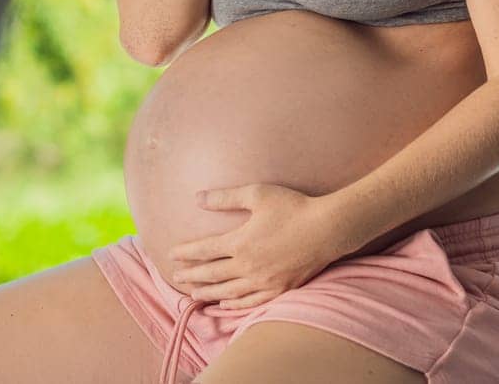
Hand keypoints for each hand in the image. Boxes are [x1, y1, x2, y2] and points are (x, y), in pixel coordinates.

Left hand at [167, 183, 343, 309]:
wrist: (327, 228)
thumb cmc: (292, 207)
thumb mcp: (256, 194)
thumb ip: (225, 197)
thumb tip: (197, 198)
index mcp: (240, 242)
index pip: (204, 251)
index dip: (185, 253)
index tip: (171, 254)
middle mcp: (248, 266)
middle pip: (212, 274)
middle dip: (191, 275)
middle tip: (175, 277)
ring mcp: (264, 281)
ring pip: (228, 292)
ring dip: (208, 293)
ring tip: (194, 294)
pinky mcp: (280, 289)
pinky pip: (251, 301)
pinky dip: (234, 304)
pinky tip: (225, 304)